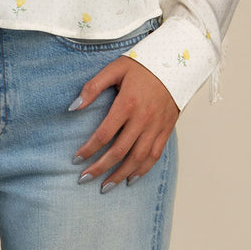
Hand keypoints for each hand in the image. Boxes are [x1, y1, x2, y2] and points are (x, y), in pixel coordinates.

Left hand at [71, 56, 179, 191]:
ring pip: (137, 158)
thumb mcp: (115, 68)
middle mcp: (143, 119)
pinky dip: (142, 170)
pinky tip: (131, 178)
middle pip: (119, 151)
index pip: (104, 134)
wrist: (177, 62)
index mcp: (127, 103)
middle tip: (84, 179)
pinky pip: (154, 155)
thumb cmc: (143, 64)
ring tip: (105, 186)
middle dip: (100, 168)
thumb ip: (93, 87)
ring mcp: (156, 126)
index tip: (76, 159)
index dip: (89, 149)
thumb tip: (74, 107)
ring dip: (120, 175)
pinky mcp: (166, 130)